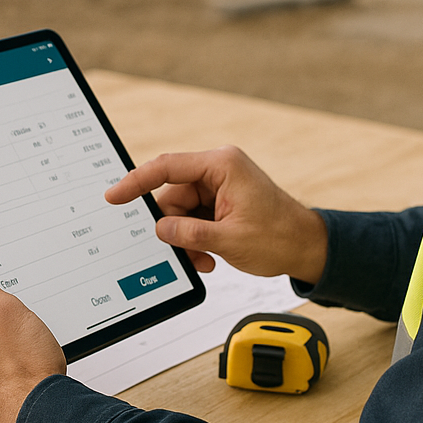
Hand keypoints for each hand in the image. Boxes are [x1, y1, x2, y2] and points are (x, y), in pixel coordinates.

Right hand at [105, 146, 327, 283]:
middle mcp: (219, 169)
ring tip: (205, 257)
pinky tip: (209, 255)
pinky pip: (194, 218)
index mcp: (222, 165)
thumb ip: (188, 233)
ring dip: (186, 238)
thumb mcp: (228, 240)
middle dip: (173, 227)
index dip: (136, 182)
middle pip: (173, 195)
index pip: (167, 167)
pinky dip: (196, 238)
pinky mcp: (222, 200)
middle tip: (183, 251)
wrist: (307, 248)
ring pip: (181, 210)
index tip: (115, 196)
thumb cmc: (281, 237)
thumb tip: (159, 228)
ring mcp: (220, 185)